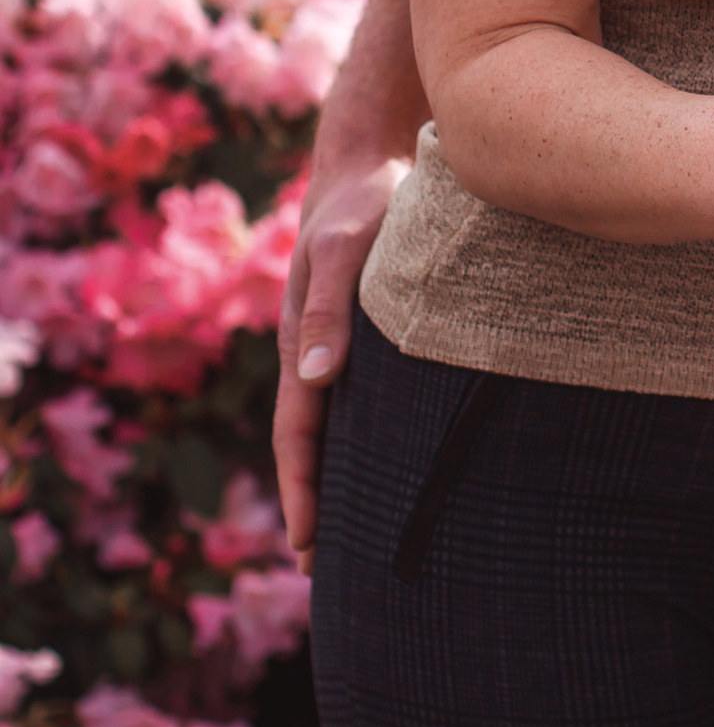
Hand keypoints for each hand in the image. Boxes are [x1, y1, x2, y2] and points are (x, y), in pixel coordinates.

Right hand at [274, 149, 409, 570]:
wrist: (371, 156)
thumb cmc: (362, 201)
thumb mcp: (343, 248)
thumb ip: (330, 306)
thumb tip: (316, 376)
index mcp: (303, 343)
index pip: (299, 435)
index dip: (303, 492)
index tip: (307, 547)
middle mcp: (319, 351)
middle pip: (314, 443)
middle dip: (318, 504)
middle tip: (327, 570)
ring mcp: (344, 343)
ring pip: (340, 424)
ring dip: (346, 477)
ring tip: (364, 533)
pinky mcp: (373, 329)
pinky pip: (369, 396)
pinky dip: (373, 436)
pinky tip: (400, 459)